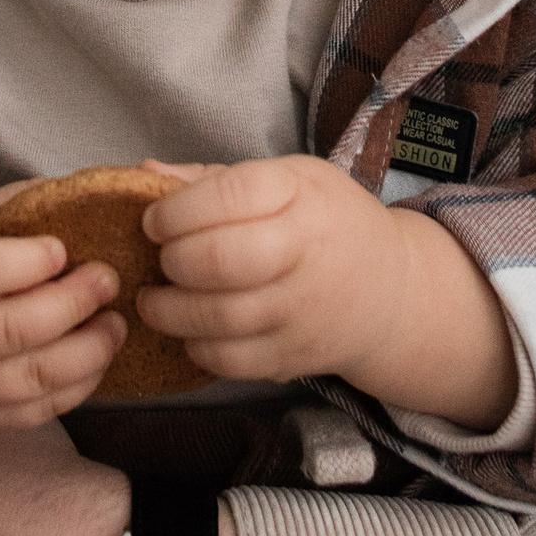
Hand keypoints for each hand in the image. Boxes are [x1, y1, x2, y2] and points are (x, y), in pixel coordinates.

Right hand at [0, 192, 125, 424]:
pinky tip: (95, 360)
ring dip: (85, 353)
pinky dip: (74, 389)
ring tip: (114, 324)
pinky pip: (30, 413)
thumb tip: (75, 190)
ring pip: (27, 379)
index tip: (62, 249)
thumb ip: (5, 208)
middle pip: (9, 329)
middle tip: (107, 280)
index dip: (26, 261)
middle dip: (72, 304)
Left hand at [139, 158, 516, 427]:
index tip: (154, 221)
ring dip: (169, 311)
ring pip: (218, 317)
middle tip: (160, 259)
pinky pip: (231, 361)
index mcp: (300, 193)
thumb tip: (143, 174)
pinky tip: (191, 331)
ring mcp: (303, 310)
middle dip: (171, 260)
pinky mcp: (297, 356)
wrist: (391, 291)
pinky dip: (197, 349)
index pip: (229, 195)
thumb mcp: (288, 180)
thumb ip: (214, 179)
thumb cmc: (325, 223)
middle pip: (218, 259)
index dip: (176, 210)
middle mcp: (306, 251)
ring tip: (154, 300)